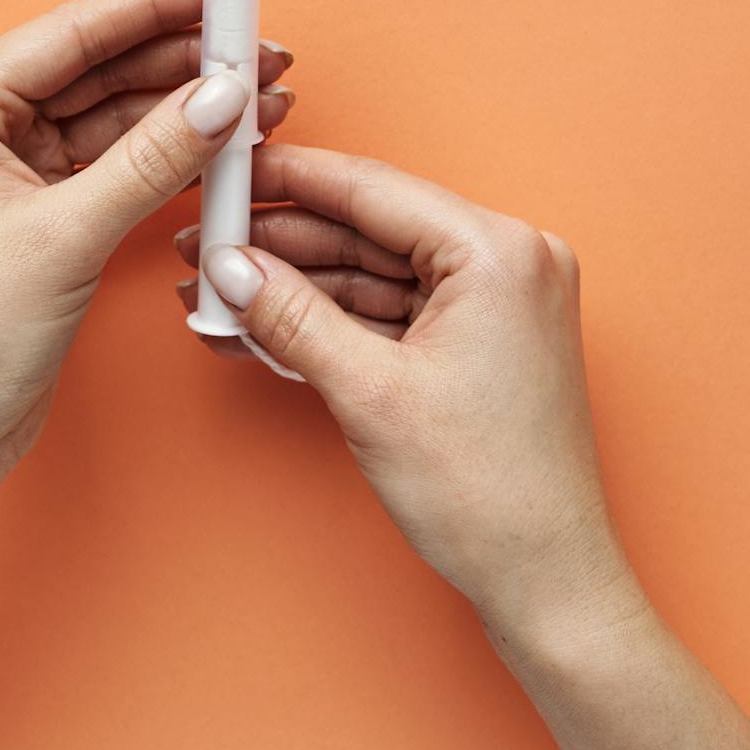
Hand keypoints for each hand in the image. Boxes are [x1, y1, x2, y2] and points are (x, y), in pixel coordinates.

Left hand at [0, 0, 292, 484]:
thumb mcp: (66, 236)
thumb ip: (152, 158)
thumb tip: (223, 95)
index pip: (72, 33)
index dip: (154, 8)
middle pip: (100, 68)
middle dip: (184, 59)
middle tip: (262, 53)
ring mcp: (14, 171)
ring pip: (117, 115)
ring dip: (187, 107)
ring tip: (263, 98)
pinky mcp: (45, 214)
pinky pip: (119, 162)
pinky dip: (172, 154)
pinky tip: (225, 144)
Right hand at [169, 144, 640, 646]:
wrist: (545, 580)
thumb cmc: (487, 495)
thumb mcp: (369, 394)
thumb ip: (291, 316)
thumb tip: (229, 266)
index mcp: (500, 252)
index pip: (373, 189)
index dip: (287, 179)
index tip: (224, 169)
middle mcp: (511, 260)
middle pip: (371, 228)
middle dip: (282, 242)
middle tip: (203, 244)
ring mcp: (501, 300)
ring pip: (378, 271)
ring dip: (299, 285)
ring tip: (218, 292)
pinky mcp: (485, 339)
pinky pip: (397, 309)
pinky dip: (336, 319)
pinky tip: (267, 323)